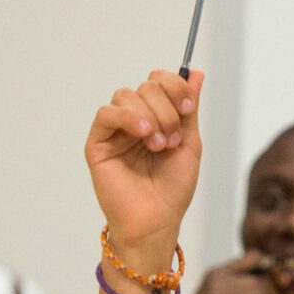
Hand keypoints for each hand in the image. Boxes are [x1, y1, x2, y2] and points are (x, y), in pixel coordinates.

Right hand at [85, 69, 205, 264]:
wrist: (156, 220)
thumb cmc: (172, 189)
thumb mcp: (189, 143)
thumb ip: (188, 108)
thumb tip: (195, 73)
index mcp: (156, 117)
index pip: (159, 81)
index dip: (176, 87)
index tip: (188, 108)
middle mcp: (134, 120)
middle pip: (146, 86)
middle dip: (166, 109)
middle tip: (172, 139)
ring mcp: (115, 130)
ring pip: (126, 95)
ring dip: (150, 116)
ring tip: (158, 144)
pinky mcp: (98, 143)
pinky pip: (106, 114)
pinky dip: (127, 117)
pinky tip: (142, 134)